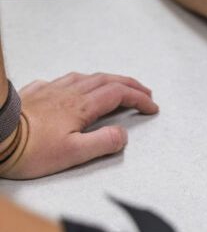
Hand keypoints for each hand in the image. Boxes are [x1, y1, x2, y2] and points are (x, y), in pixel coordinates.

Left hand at [1, 73, 158, 178]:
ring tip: (115, 85)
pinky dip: (77, 81)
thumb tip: (122, 135)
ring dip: (107, 79)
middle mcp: (69, 93)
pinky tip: (73, 87)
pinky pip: (61, 80)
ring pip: (85, 77)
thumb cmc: (29, 149)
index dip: (139, 99)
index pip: (119, 95)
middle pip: (107, 80)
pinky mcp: (34, 94)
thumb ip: (103, 143)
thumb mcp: (73, 154)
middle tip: (144, 91)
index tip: (151, 106)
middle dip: (129, 85)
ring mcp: (51, 90)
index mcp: (82, 106)